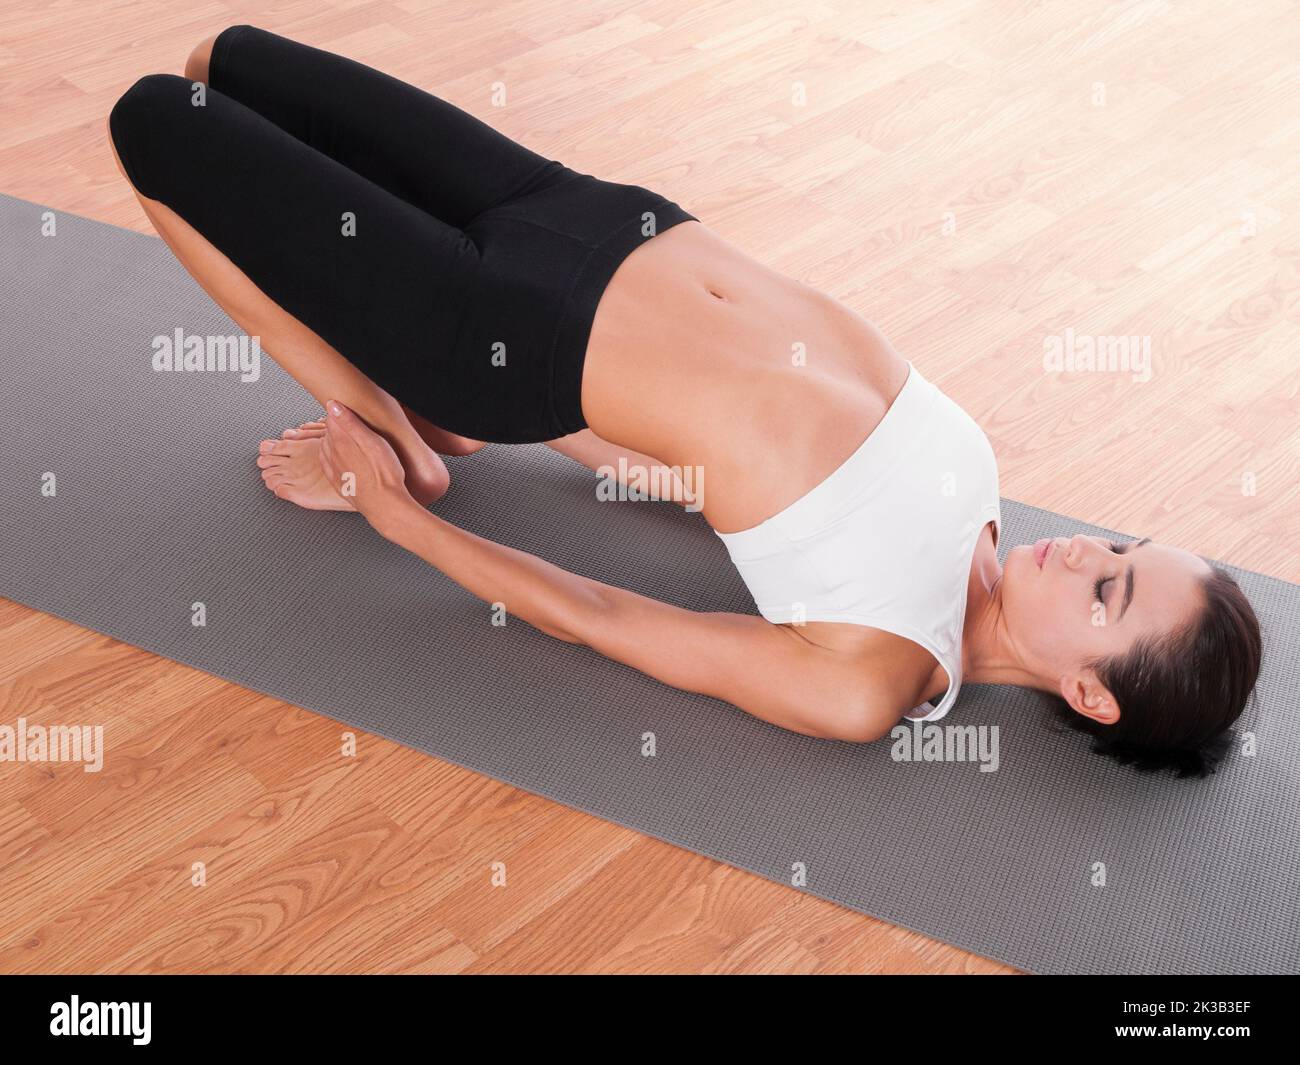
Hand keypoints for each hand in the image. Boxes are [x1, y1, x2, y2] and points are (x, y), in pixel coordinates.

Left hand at [318, 400, 415, 527]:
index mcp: (341, 442)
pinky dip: (331, 457)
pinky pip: (328, 465)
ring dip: (332, 441)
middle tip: (348, 421)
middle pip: (328, 433)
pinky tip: (340, 457)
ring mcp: (334, 470)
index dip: (339, 412)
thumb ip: (351, 422)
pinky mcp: (339, 483)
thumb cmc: (384, 474)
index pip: (332, 419)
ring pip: (326, 448)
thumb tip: (333, 405)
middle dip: (336, 426)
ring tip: (345, 437)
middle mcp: (333, 455)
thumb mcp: (373, 441)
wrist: (385, 505)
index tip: (345, 408)